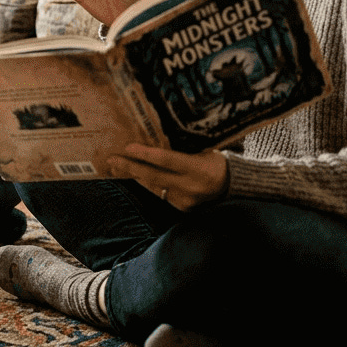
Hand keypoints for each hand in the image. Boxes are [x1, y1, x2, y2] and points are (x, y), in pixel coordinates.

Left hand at [108, 143, 228, 210]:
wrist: (234, 185)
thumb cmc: (217, 161)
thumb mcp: (205, 150)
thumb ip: (183, 149)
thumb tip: (154, 139)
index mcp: (198, 168)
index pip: (167, 160)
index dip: (146, 154)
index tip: (128, 147)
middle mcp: (190, 186)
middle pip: (154, 176)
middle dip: (130, 167)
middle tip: (112, 159)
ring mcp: (186, 199)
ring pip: (154, 186)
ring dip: (135, 176)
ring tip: (116, 167)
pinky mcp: (182, 207)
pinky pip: (161, 194)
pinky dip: (150, 184)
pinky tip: (137, 176)